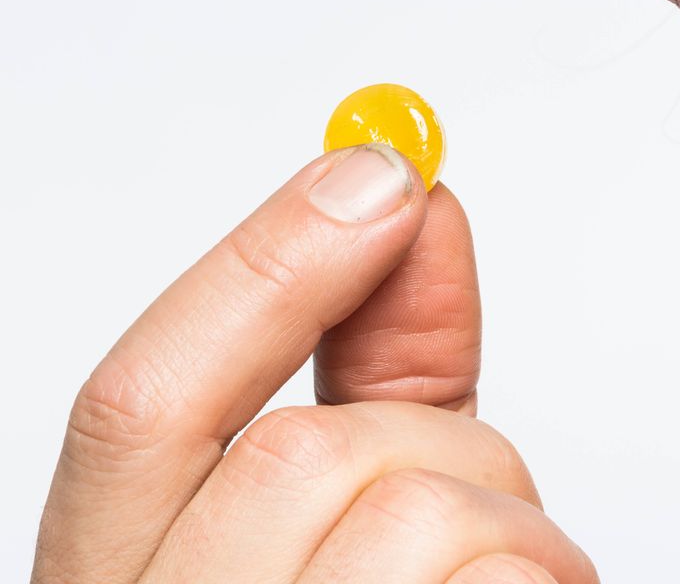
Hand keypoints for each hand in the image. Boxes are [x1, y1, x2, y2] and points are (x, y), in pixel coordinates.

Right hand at [33, 145, 596, 582]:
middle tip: (484, 498)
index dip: (265, 264)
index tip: (386, 169)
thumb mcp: (346, 514)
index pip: (139, 401)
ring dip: (514, 537)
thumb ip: (371, 366)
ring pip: (418, 521)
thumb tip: (410, 208)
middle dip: (441, 444)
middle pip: (304, 456)